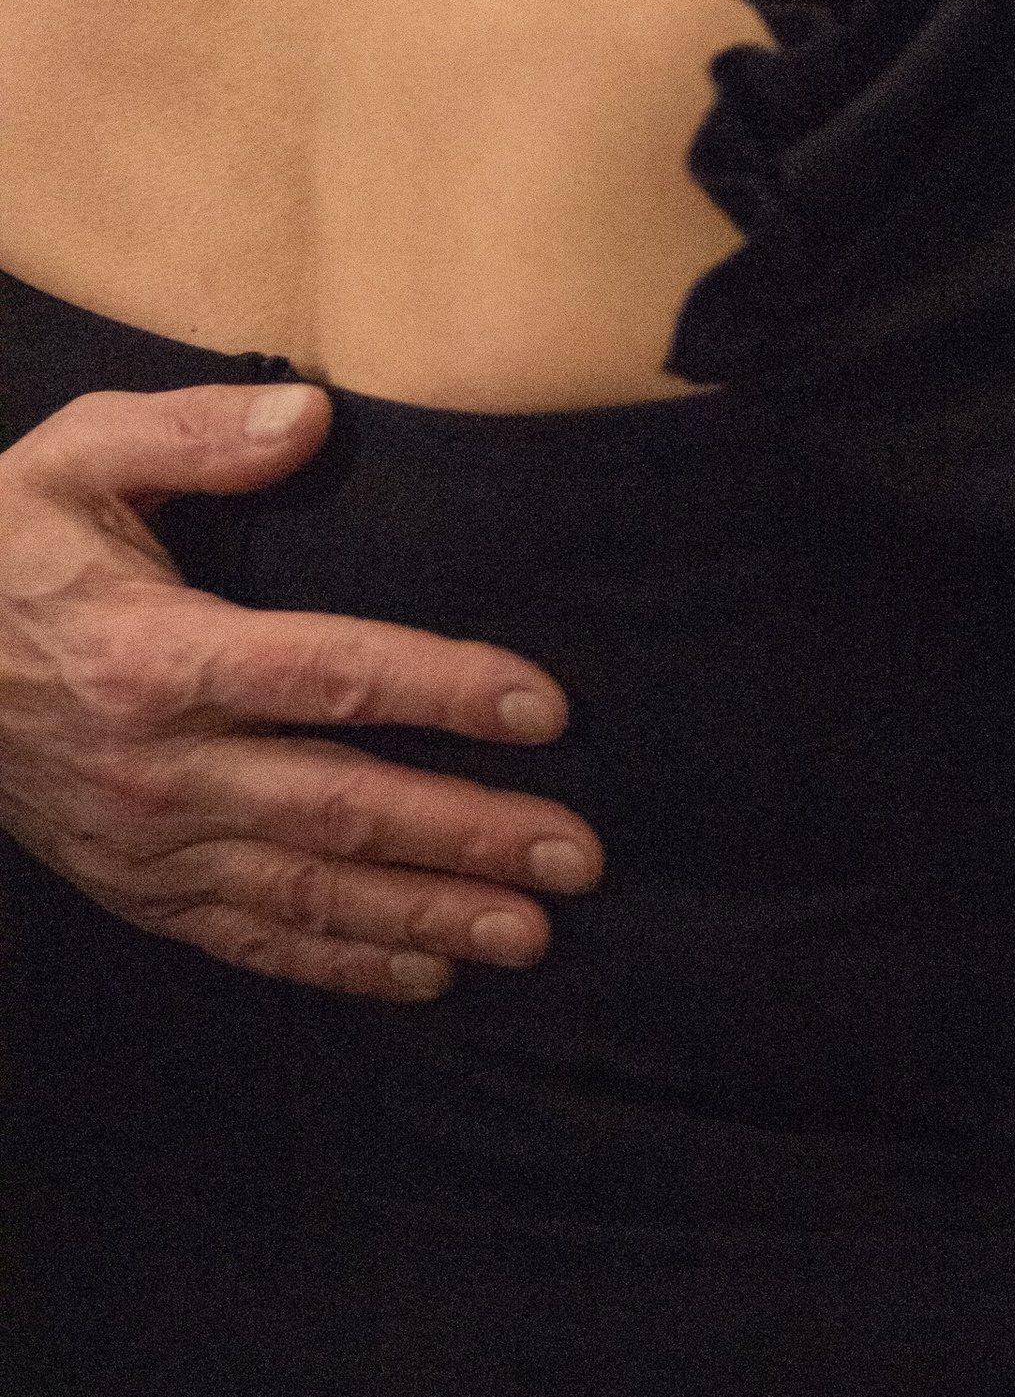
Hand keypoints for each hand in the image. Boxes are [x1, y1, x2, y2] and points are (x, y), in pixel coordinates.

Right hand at [0, 383, 601, 998]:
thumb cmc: (3, 548)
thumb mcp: (76, 457)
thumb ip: (196, 435)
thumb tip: (311, 418)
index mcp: (158, 657)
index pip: (330, 677)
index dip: (442, 691)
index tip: (543, 708)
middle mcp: (160, 768)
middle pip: (340, 808)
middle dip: (467, 836)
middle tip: (575, 856)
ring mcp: (147, 844)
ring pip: (308, 893)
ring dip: (425, 917)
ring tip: (529, 933)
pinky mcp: (136, 889)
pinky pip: (249, 940)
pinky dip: (340, 967)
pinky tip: (425, 978)